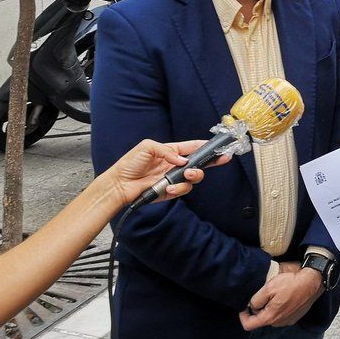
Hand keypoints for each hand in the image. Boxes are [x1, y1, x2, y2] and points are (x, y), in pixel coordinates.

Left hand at [103, 139, 228, 205]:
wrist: (120, 184)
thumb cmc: (130, 163)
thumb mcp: (147, 147)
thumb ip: (167, 151)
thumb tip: (183, 160)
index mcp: (171, 151)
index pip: (193, 147)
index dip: (206, 147)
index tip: (219, 147)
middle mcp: (175, 165)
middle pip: (199, 164)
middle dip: (211, 162)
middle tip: (219, 160)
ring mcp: (174, 178)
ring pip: (194, 178)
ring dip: (194, 176)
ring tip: (186, 174)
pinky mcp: (170, 191)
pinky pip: (182, 190)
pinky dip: (179, 188)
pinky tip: (169, 187)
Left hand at [240, 266, 321, 329]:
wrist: (313, 282)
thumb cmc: (291, 283)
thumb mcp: (268, 287)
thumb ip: (256, 299)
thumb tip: (251, 306)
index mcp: (270, 317)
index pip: (248, 325)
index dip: (243, 316)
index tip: (244, 306)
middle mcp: (278, 323)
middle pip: (261, 320)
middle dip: (258, 309)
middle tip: (262, 294)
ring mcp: (288, 320)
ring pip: (272, 317)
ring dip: (269, 308)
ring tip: (274, 294)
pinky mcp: (295, 316)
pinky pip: (282, 315)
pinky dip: (279, 307)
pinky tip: (284, 296)